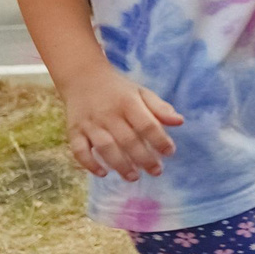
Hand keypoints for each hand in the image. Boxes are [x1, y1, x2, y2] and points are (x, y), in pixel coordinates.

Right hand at [62, 67, 182, 180]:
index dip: (160, 140)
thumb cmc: (118, 90)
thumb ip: (160, 108)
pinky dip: (89, 163)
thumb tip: (180, 122)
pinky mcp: (74, 130)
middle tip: (156, 171)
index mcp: (128, 102)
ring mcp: (90, 123)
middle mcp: (108, 114)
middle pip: (128, 140)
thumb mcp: (142, 92)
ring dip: (120, 165)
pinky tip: (103, 173)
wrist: (82, 77)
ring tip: (134, 177)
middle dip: (144, 159)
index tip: (170, 152)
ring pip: (105, 147)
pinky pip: (79, 150)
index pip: (147, 125)